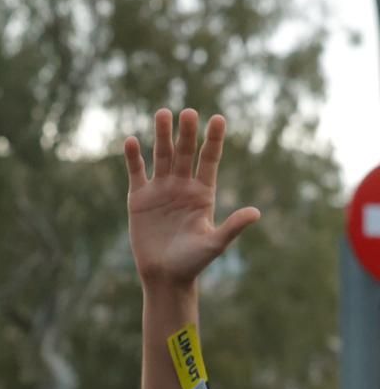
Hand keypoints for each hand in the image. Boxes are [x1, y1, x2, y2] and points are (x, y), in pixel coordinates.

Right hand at [124, 108, 260, 292]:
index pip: (209, 159)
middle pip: (185, 153)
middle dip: (187, 133)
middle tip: (188, 112)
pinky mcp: (139, 198)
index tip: (217, 119)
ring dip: (162, 136)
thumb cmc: (193, 262)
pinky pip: (136, 173)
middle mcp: (182, 186)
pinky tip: (132, 141)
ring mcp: (160, 190)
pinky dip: (134, 158)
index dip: (213, 140)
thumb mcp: (215, 244)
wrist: (164, 275)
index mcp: (204, 192)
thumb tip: (256, 213)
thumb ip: (233, 227)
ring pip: (162, 156)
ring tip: (163, 113)